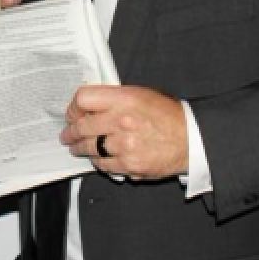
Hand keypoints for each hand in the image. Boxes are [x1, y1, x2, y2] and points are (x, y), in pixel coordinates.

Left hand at [60, 85, 188, 179]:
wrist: (191, 139)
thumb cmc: (167, 115)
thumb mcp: (140, 94)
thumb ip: (113, 97)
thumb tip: (88, 105)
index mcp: (124, 98)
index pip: (83, 98)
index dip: (74, 106)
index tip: (73, 112)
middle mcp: (121, 121)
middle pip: (82, 126)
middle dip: (71, 131)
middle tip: (67, 134)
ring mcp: (124, 145)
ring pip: (89, 147)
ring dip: (79, 148)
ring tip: (75, 147)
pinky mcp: (129, 165)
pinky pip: (103, 164)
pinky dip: (97, 161)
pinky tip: (97, 158)